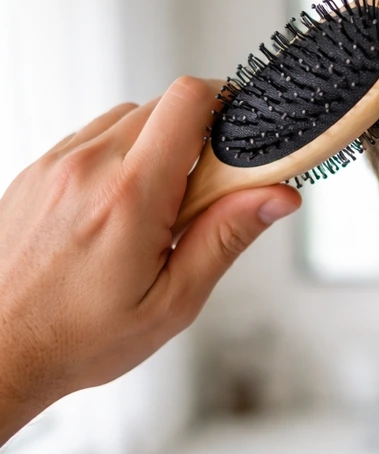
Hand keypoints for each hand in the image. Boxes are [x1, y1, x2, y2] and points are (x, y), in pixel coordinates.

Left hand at [0, 77, 300, 441]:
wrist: (0, 352)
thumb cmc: (79, 338)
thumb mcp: (173, 301)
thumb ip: (227, 238)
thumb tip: (276, 197)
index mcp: (130, 197)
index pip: (188, 101)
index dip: (227, 103)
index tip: (242, 138)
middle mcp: (87, 168)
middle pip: (164, 106)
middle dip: (198, 139)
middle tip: (202, 197)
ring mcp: (55, 165)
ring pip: (129, 119)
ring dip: (157, 147)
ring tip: (158, 207)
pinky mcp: (36, 171)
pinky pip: (93, 138)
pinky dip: (121, 158)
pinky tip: (121, 209)